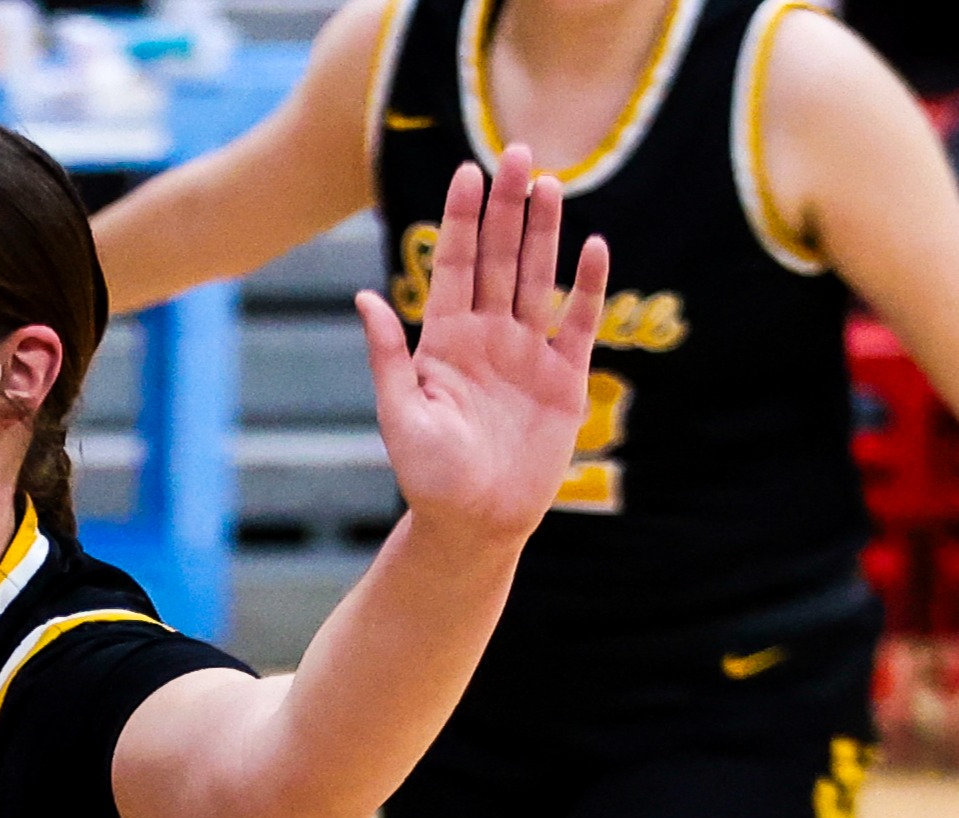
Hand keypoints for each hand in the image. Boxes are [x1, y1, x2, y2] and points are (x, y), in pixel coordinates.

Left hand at [355, 148, 607, 542]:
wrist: (475, 523)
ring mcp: (528, 352)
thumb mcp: (400, 415)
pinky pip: (578, 322)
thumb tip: (364, 297)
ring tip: (551, 183)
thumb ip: (388, 355)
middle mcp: (488, 336)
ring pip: (538, 278)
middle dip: (508, 207)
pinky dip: (587, 287)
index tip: (467, 171)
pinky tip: (593, 246)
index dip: (462, 219)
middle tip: (519, 152)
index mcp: (445, 340)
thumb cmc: (429, 476)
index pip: (456, 265)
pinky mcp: (564, 377)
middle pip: (501, 258)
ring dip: (545, 232)